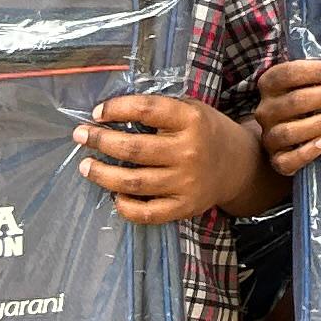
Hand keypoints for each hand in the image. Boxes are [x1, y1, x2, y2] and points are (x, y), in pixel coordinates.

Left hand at [78, 93, 261, 223]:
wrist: (238, 165)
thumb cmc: (206, 132)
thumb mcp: (191, 110)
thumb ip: (159, 111)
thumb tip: (110, 114)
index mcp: (192, 120)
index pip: (148, 110)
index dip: (118, 109)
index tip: (97, 112)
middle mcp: (189, 151)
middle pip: (133, 149)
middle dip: (100, 140)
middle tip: (81, 136)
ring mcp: (186, 182)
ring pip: (133, 182)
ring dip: (102, 174)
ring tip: (85, 166)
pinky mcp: (184, 207)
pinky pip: (146, 212)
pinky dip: (125, 206)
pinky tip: (113, 195)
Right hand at [251, 58, 320, 179]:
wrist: (290, 140)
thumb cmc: (308, 103)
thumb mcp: (310, 85)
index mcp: (270, 84)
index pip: (290, 72)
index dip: (320, 71)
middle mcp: (266, 110)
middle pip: (296, 100)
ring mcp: (269, 137)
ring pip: (291, 130)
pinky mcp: (276, 160)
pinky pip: (286, 160)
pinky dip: (306, 152)